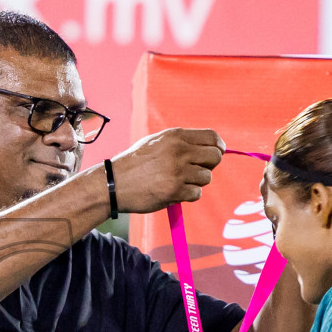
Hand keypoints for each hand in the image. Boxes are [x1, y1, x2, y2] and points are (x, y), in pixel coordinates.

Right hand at [107, 128, 223, 213]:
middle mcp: (178, 151)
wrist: (113, 183)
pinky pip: (196, 193)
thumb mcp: (156, 142)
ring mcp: (177, 171)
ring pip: (206, 177)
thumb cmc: (135, 163)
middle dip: (210, 166)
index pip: (212, 137)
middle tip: (196, 171)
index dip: (218, 147)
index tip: (215, 154)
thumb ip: (181, 142)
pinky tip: (174, 192)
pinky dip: (188, 195)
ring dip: (196, 182)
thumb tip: (209, 147)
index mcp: (175, 136)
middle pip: (215, 157)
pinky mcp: (174, 191)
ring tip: (179, 182)